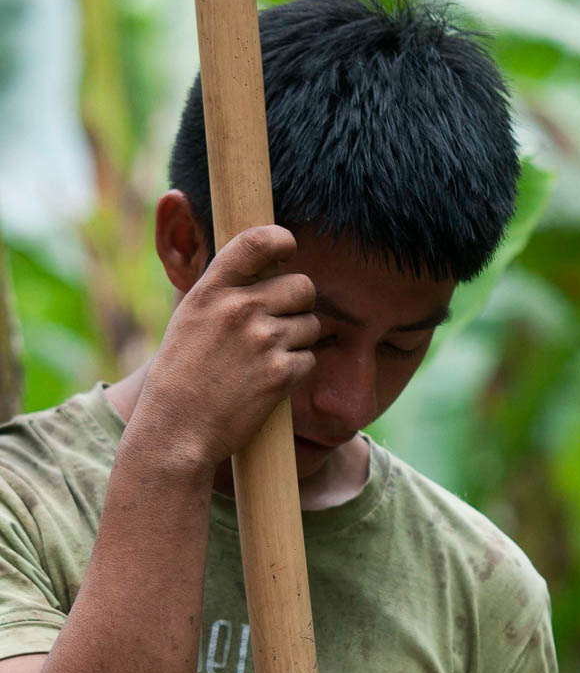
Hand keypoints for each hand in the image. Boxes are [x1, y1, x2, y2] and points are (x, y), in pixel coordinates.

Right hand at [132, 225, 318, 472]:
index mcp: (212, 290)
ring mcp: (262, 341)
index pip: (257, 241)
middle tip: (282, 322)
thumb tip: (264, 270)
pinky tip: (270, 382)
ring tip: (268, 359)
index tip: (287, 249)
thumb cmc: (179, 377)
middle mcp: (239, 309)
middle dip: (299, 303)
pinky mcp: (280, 374)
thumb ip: (223, 293)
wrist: (176, 431)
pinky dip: (296, 371)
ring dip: (299, 340)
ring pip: (310, 324)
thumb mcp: (189, 320)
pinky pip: (309, 360)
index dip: (281, 241)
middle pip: (302, 285)